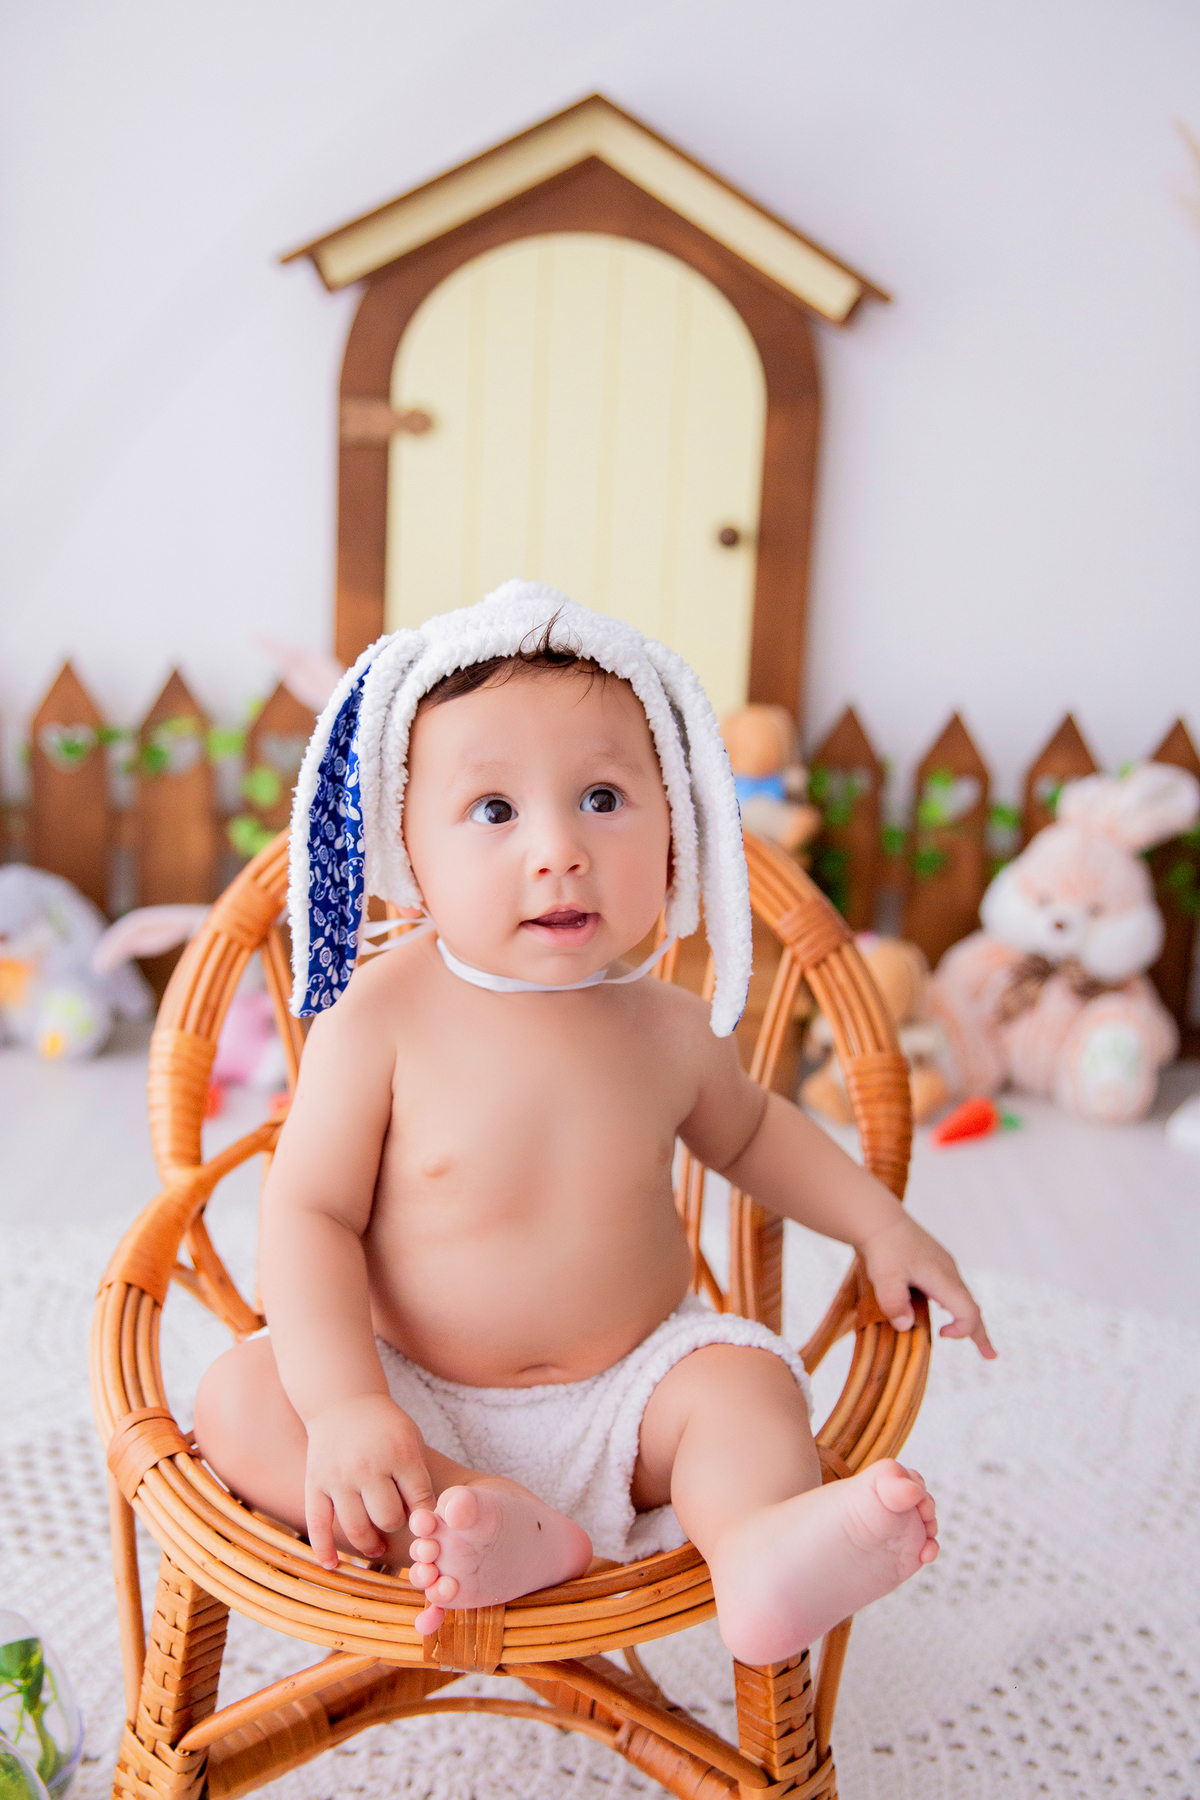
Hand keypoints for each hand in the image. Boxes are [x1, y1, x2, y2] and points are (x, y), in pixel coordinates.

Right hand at [303, 1393, 435, 1568]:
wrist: (342, 1400)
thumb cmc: (384, 1426)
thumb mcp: (411, 1440)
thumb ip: (418, 1478)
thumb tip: (426, 1523)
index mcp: (400, 1454)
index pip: (421, 1500)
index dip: (427, 1519)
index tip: (426, 1525)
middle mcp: (368, 1466)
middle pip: (388, 1518)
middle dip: (396, 1526)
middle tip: (396, 1525)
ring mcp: (339, 1476)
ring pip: (356, 1528)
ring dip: (369, 1545)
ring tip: (376, 1548)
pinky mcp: (315, 1483)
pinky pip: (317, 1524)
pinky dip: (324, 1549)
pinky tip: (332, 1564)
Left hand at [859, 1215, 995, 1358]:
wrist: (880, 1219)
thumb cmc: (883, 1248)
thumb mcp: (885, 1278)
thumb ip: (894, 1302)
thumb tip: (906, 1326)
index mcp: (943, 1279)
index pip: (969, 1313)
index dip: (962, 1331)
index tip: (940, 1335)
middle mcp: (949, 1273)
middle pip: (972, 1308)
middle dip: (980, 1333)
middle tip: (991, 1357)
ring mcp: (943, 1266)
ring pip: (962, 1297)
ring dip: (966, 1318)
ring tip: (971, 1336)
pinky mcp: (934, 1262)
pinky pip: (951, 1288)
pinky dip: (954, 1304)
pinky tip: (944, 1307)